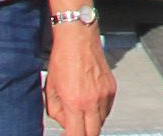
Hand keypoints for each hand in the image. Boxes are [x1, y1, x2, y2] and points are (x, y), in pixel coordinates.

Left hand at [44, 21, 115, 135]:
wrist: (79, 36)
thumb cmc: (63, 57)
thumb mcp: (50, 89)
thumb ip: (56, 111)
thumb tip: (64, 122)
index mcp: (74, 102)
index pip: (76, 135)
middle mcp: (93, 100)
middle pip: (93, 134)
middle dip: (83, 134)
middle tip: (75, 130)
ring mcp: (105, 94)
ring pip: (102, 121)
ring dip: (91, 123)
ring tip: (80, 112)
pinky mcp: (112, 87)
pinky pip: (107, 108)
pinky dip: (99, 111)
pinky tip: (89, 103)